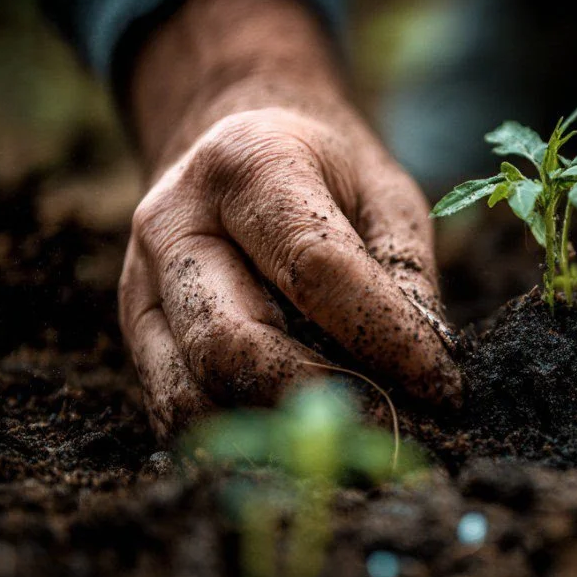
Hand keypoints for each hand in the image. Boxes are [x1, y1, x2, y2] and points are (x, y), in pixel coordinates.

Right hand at [117, 0, 459, 437]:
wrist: (230, 133)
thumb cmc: (324, 169)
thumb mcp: (384, 193)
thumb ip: (406, 272)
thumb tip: (429, 370)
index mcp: (248, 166)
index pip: (318, 271)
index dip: (386, 339)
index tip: (442, 387)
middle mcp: (174, 224)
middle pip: (232, 344)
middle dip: (320, 400)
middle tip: (393, 428)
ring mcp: (139, 282)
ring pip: (192, 392)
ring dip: (273, 434)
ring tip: (349, 442)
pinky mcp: (133, 331)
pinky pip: (174, 408)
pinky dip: (237, 440)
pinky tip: (295, 440)